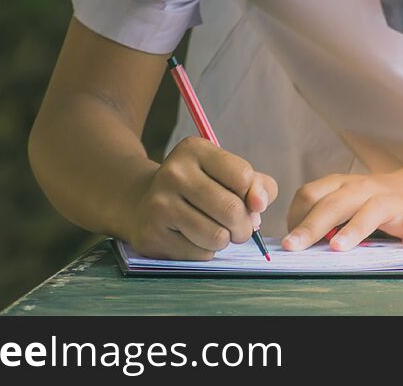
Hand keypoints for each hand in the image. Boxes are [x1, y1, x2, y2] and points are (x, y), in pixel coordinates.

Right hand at [127, 136, 277, 259]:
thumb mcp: (227, 174)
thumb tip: (259, 204)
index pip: (243, 176)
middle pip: (232, 210)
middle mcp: (174, 172)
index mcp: (195, 150)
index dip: (254, 196)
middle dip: (244, 226)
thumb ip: (257, 184)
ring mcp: (160, 203)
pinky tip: (192, 238)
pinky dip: (205, 251)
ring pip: (218, 236)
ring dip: (225, 240)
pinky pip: (199, 253)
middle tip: (238, 227)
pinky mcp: (152, 234)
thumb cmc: (199, 188)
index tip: (248, 202)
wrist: (143, 203)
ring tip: (215, 231)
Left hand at [283, 173, 402, 251]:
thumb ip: (325, 215)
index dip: (296, 216)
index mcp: (343, 185)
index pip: (311, 194)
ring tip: (337, 247)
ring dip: (354, 228)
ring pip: (372, 210)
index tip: (289, 239)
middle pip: (335, 203)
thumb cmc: (375, 203)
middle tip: (293, 245)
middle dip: (312, 225)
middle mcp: (366, 189)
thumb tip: (294, 240)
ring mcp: (394, 201)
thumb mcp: (348, 201)